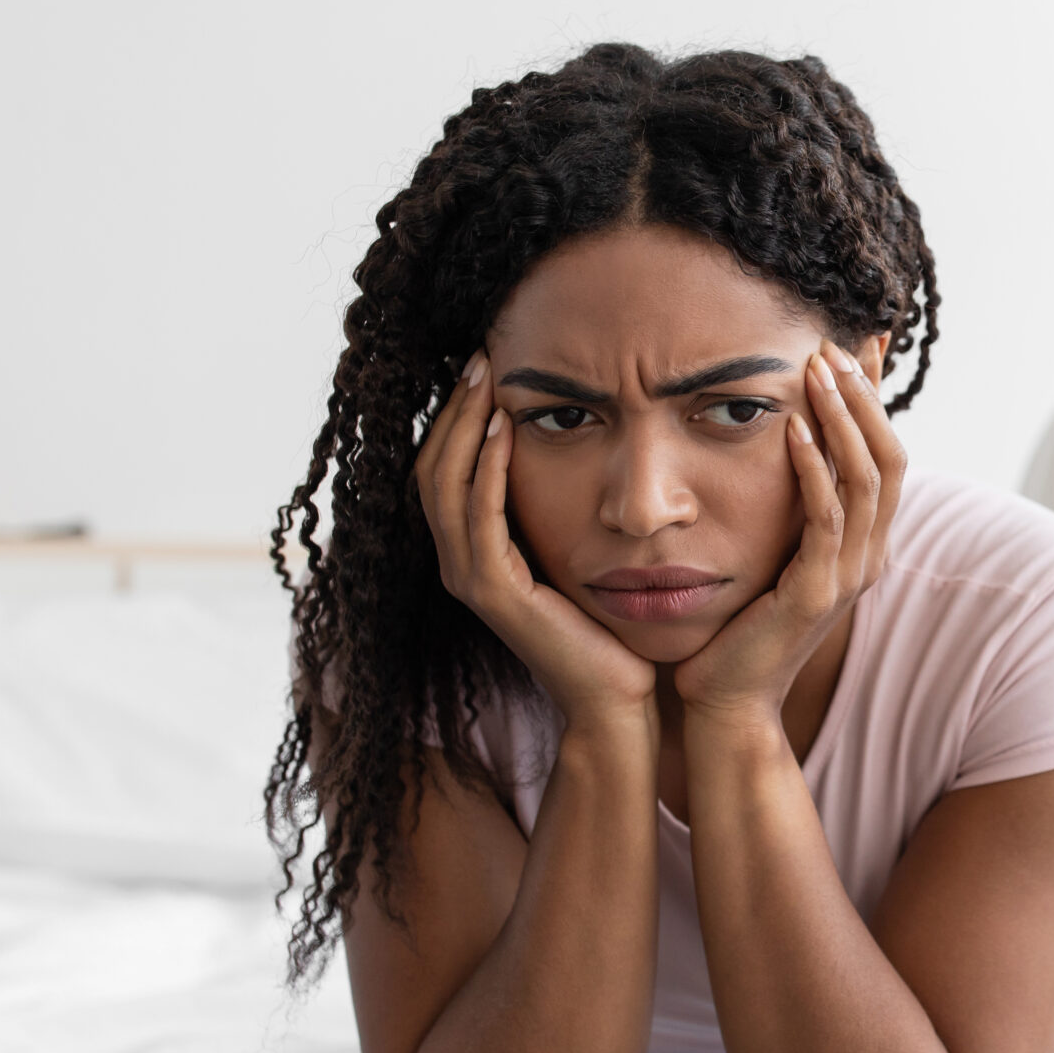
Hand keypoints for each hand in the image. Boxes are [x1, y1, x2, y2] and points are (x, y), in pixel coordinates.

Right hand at [415, 351, 656, 728]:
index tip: (487, 365)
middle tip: (480, 355)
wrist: (620, 696)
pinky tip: (505, 430)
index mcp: (476, 553)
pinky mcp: (495, 595)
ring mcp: (471, 581)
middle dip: (455, 409)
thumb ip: (566, 505)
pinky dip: (487, 472)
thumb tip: (583, 442)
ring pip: (446, 487)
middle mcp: (461, 565)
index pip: (446, 469)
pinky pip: (480, 519)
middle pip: (433, 468)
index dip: (458, 416)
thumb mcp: (581, 550)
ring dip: (464, 427)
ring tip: (487, 380)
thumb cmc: (610, 626)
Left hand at [673, 340, 905, 721]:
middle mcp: (868, 556)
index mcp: (864, 543)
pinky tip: (790, 429)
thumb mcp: (773, 553)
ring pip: (867, 479)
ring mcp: (847, 575)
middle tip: (836, 342)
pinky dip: (812, 469)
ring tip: (817, 368)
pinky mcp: (815, 592)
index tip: (864, 342)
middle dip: (866, 395)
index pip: (887, 454)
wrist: (727, 702)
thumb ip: (788, 507)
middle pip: (891, 457)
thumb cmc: (738, 628)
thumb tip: (781, 447)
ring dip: (843, 418)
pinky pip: (824, 519)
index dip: (879, 398)